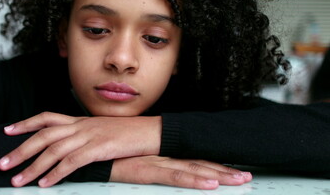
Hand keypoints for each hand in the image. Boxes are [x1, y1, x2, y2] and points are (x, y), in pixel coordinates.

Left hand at [0, 112, 161, 186]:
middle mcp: (80, 126)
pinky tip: (45, 183)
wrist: (150, 131)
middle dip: (20, 150)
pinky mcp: (99, 149)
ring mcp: (89, 136)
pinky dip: (56, 174)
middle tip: (2, 164)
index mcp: (80, 120)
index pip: (47, 117)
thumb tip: (67, 147)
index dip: (25, 123)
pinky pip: (72, 162)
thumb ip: (83, 135)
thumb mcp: (101, 130)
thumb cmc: (127, 133)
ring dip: (33, 167)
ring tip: (18, 180)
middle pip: (43, 135)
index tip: (7, 130)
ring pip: (53, 151)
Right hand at [110, 156, 251, 188]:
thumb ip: (143, 158)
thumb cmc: (104, 152)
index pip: (190, 155)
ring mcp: (153, 161)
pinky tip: (209, 184)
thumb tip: (153, 161)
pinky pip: (172, 176)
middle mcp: (160, 154)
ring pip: (192, 169)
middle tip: (246, 175)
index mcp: (158, 150)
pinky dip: (192, 180)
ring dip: (217, 174)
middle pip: (197, 162)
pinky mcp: (143, 170)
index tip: (231, 164)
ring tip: (239, 180)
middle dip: (223, 169)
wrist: (85, 147)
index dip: (212, 161)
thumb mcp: (127, 155)